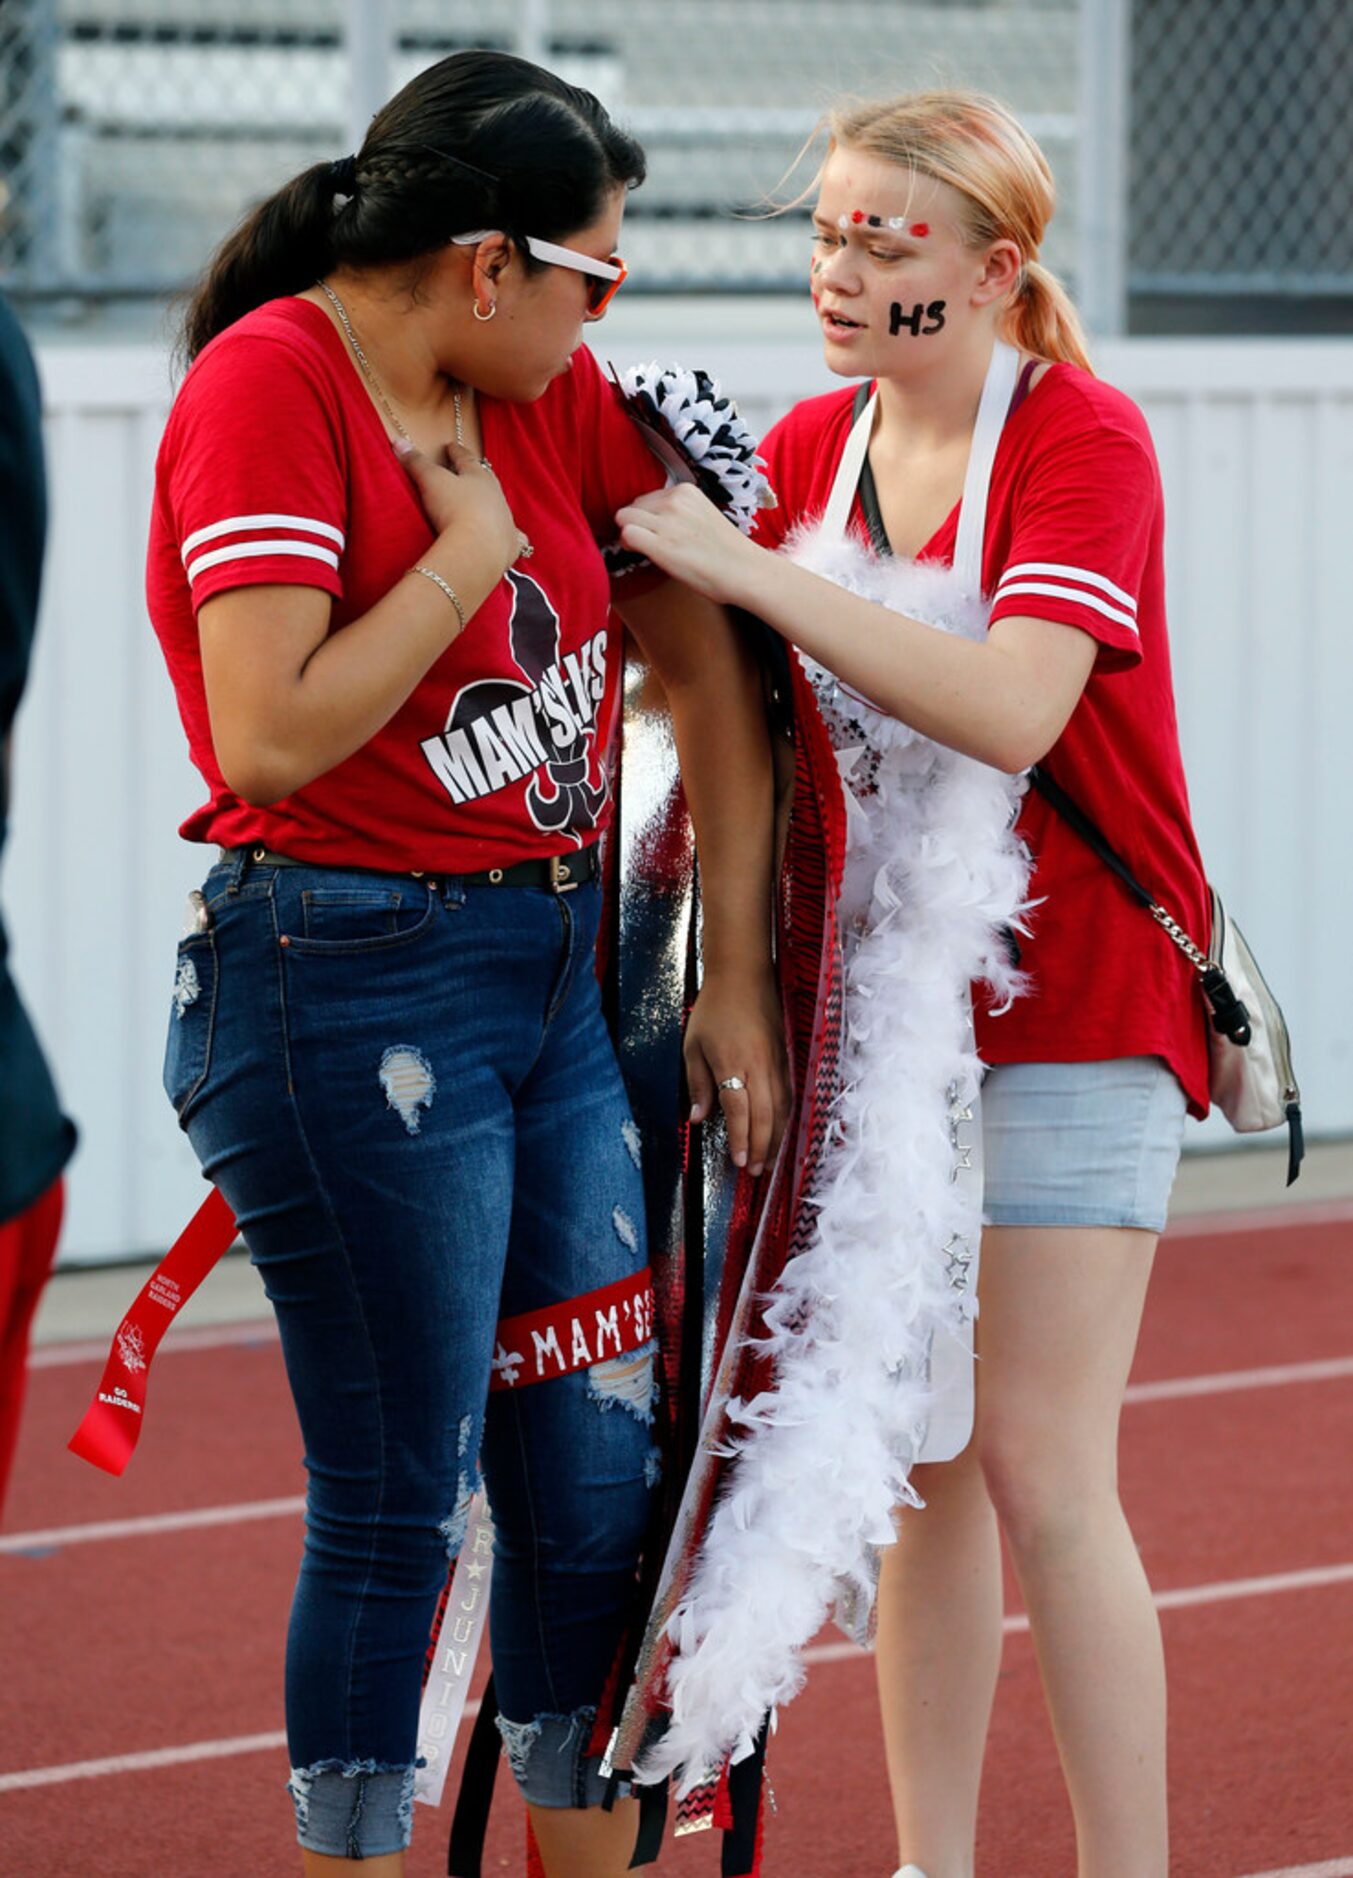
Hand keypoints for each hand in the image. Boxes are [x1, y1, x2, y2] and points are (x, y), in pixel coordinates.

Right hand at [397, 437, 527, 573]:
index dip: (456, 452)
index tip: (450, 446)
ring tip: (486, 503)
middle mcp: (497, 496)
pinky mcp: (510, 545)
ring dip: (493, 504)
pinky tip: (513, 538)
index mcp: (478, 477)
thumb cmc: (454, 509)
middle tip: (473, 470)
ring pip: (501, 507)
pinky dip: (513, 537)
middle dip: (478, 474)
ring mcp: (506, 521)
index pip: (466, 459)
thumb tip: (399, 441)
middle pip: (487, 480)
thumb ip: (416, 463)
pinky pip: (516, 539)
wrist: (477, 548)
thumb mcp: (430, 481)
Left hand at [615, 483, 758, 605]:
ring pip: (623, 518)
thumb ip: (680, 512)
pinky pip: (626, 535)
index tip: (657, 533)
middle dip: (636, 524)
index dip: (647, 518)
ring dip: (629, 534)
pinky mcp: (661, 545)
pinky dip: (628, 545)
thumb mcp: (703, 515)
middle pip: (633, 506)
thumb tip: (653, 522)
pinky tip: (641, 555)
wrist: (746, 571)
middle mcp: (674, 501)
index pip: (648, 498)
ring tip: (645, 549)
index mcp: (686, 491)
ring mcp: (667, 522)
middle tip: (649, 544)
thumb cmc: (728, 552)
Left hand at [684, 969, 789, 1176]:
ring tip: (769, 1160)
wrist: (744, 976)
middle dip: (761, 1148)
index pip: (739, 1111)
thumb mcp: (693, 1045)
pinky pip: (788, 1095)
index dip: (740, 1140)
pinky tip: (781, 1132)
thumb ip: (698, 1084)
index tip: (740, 1163)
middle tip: (755, 1171)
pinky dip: (785, 1118)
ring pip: (781, 1109)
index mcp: (733, 1063)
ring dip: (776, 1138)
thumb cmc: (715, 1009)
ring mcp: (776, 1062)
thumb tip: (697, 1118)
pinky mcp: (785, 1058)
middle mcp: (759, 1066)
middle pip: (764, 1116)